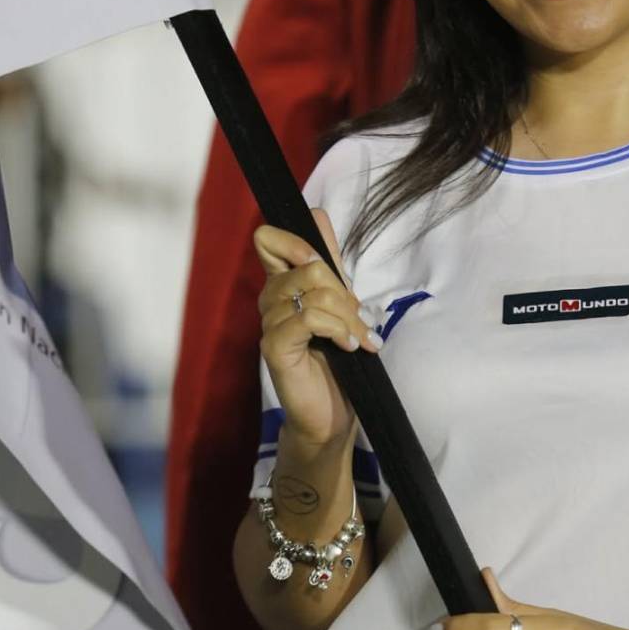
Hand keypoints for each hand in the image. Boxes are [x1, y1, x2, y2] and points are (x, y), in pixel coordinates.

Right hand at [254, 210, 379, 452]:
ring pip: (311, 290)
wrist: (333, 415)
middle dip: (342, 289)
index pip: (269, 239)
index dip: (296, 240)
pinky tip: (349, 347)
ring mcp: (269, 324)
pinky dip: (336, 329)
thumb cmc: (337, 363)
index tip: (328, 265)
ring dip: (346, 315)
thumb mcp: (340, 305)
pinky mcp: (274, 348)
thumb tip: (318, 214)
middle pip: (305, 262)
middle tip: (360, 319)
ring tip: (359, 339)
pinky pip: (307, 318)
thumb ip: (329, 263)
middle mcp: (271, 301)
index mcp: (283, 286)